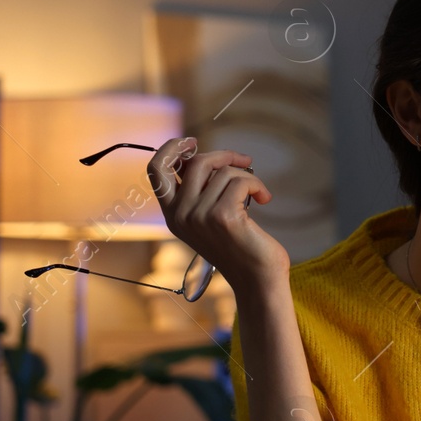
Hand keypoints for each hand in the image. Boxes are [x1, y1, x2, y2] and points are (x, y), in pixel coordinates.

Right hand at [147, 138, 287, 290]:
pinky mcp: (222, 217)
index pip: (156, 170)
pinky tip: (264, 198)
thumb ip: (200, 190)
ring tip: (257, 193)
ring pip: (224, 172)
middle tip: (245, 161)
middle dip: (225, 156)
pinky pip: (241, 181)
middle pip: (196, 162)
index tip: (192, 141)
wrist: (258, 279)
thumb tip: (205, 156)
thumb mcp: (209, 217)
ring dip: (247, 177)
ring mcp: (199, 216)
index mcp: (172, 214)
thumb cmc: (239, 245)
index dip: (171, 148)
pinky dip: (257, 185)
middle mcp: (180, 216)